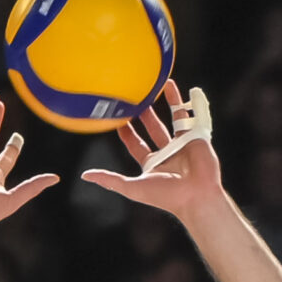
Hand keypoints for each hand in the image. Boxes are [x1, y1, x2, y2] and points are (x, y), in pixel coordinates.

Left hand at [83, 79, 223, 222]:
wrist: (195, 196)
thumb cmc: (166, 196)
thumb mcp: (132, 188)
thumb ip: (109, 180)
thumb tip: (85, 176)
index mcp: (152, 165)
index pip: (135, 144)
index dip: (126, 132)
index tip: (117, 119)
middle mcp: (167, 153)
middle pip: (152, 128)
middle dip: (143, 114)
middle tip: (134, 98)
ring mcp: (181, 144)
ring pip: (171, 118)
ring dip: (164, 103)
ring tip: (154, 86)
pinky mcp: (195, 136)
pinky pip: (188, 114)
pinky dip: (181, 99)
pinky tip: (171, 84)